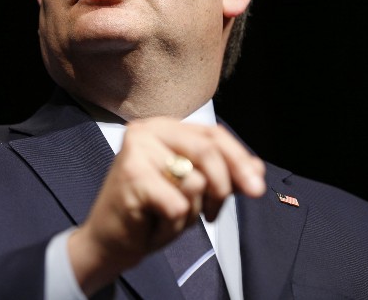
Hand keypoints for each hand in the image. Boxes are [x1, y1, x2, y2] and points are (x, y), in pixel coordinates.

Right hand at [67, 117, 266, 294]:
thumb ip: (222, 174)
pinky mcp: (132, 177)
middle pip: (207, 151)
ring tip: (168, 217)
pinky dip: (173, 226)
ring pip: (195, 182)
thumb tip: (257, 169)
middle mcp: (147, 130)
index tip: (257, 187)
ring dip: (191, 213)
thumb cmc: (151, 211)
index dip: (239, 159)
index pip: (213, 134)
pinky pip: (178, 206)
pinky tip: (154, 225)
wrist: (109, 240)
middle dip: (222, 187)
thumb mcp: (193, 189)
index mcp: (163, 126)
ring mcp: (137, 151)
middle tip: (215, 214)